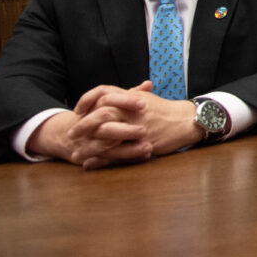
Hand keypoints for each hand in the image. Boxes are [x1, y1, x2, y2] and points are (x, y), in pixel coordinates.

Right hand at [26, 106, 148, 167]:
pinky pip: (106, 160)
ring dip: (129, 149)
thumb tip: (148, 84)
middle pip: (105, 122)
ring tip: (149, 148)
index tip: (143, 104)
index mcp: (96, 106)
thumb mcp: (109, 104)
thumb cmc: (96, 116)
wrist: (67, 135)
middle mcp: (90, 123)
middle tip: (145, 131)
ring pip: (106, 145)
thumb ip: (130, 95)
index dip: (126, 101)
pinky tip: (142, 158)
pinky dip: (124, 159)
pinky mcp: (89, 157)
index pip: (107, 99)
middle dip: (126, 128)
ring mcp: (88, 141)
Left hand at [66, 81, 199, 169]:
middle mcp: (133, 110)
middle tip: (71, 134)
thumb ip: (126, 97)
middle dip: (83, 125)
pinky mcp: (142, 143)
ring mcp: (137, 126)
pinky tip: (90, 164)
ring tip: (75, 154)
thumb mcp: (145, 99)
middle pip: (101, 113)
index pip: (103, 92)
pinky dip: (102, 159)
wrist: (186, 121)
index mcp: (132, 98)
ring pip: (107, 135)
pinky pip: (118, 152)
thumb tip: (106, 97)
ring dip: (88, 146)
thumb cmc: (165, 111)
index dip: (87, 99)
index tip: (77, 110)